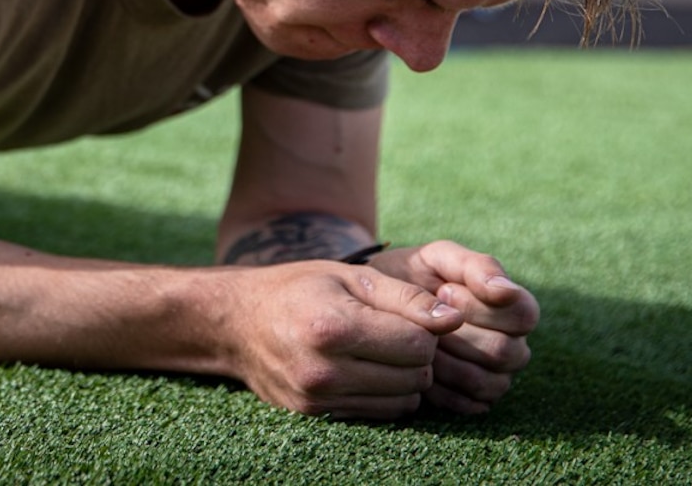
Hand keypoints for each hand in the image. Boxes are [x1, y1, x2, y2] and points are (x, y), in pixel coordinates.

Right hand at [226, 260, 465, 419]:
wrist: (237, 322)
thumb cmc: (297, 289)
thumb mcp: (348, 276)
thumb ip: (404, 296)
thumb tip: (454, 318)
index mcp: (334, 327)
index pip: (419, 344)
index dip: (423, 328)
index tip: (404, 316)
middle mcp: (325, 369)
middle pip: (415, 376)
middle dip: (416, 354)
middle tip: (392, 333)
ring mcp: (320, 397)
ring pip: (403, 401)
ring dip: (404, 378)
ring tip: (379, 351)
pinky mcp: (318, 415)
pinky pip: (379, 413)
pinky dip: (384, 394)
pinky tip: (365, 369)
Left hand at [371, 241, 538, 413]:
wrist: (376, 302)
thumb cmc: (413, 275)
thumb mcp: (438, 258)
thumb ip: (474, 266)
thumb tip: (506, 291)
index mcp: (512, 307)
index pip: (524, 316)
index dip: (481, 307)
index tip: (443, 292)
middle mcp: (513, 344)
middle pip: (505, 352)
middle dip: (457, 335)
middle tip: (424, 320)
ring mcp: (496, 376)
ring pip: (487, 382)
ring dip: (446, 361)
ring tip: (418, 340)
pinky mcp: (474, 401)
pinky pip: (468, 404)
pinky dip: (439, 387)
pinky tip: (416, 364)